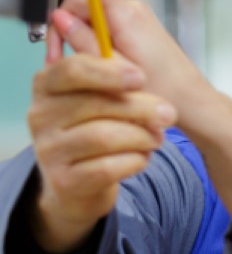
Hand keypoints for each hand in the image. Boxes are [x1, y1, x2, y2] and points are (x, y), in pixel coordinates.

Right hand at [26, 50, 175, 253]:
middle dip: (142, 108)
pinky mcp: (64, 181)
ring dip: (142, 136)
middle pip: (96, 104)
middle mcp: (40, 116)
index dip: (110, 72)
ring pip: (104, 137)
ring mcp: (48, 150)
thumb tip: (138, 74)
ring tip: (157, 138)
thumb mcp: (102, 99)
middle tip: (169, 114)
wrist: (80, 184)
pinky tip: (142, 158)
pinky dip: (135, 160)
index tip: (141, 77)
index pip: (72, 69)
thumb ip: (115, 82)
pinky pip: (108, 167)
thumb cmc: (97, 128)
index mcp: (47, 86)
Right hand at [52, 0, 214, 125]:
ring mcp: (136, 17)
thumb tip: (60, 19)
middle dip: (67, 28)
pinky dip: (95, 40)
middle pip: (83, 5)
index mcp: (126, 17)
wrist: (193, 101)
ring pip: (93, 17)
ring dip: (81, 38)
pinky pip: (106, 24)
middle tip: (60, 59)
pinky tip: (100, 64)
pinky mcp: (138, 26)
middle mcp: (132, 10)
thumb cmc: (163, 89)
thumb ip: (86, 42)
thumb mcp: (116, 70)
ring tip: (88, 69)